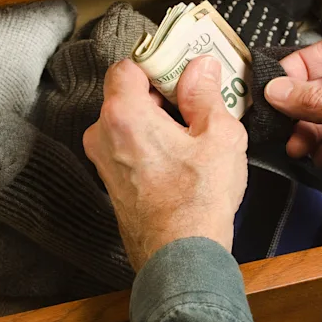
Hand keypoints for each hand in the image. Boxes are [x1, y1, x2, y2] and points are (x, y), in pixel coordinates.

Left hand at [84, 57, 247, 270]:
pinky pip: (127, 146)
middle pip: (127, 93)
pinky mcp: (111, 182)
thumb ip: (206, 93)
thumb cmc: (198, 201)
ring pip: (128, 121)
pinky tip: (180, 154)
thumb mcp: (218, 135)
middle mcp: (103, 134)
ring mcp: (104, 161)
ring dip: (156, 118)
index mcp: (124, 114)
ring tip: (193, 129)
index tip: (182, 67)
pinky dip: (149, 141)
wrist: (181, 258)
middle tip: (196, 98)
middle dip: (161, 91)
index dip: (156, 62)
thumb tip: (201, 68)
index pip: (127, 66)